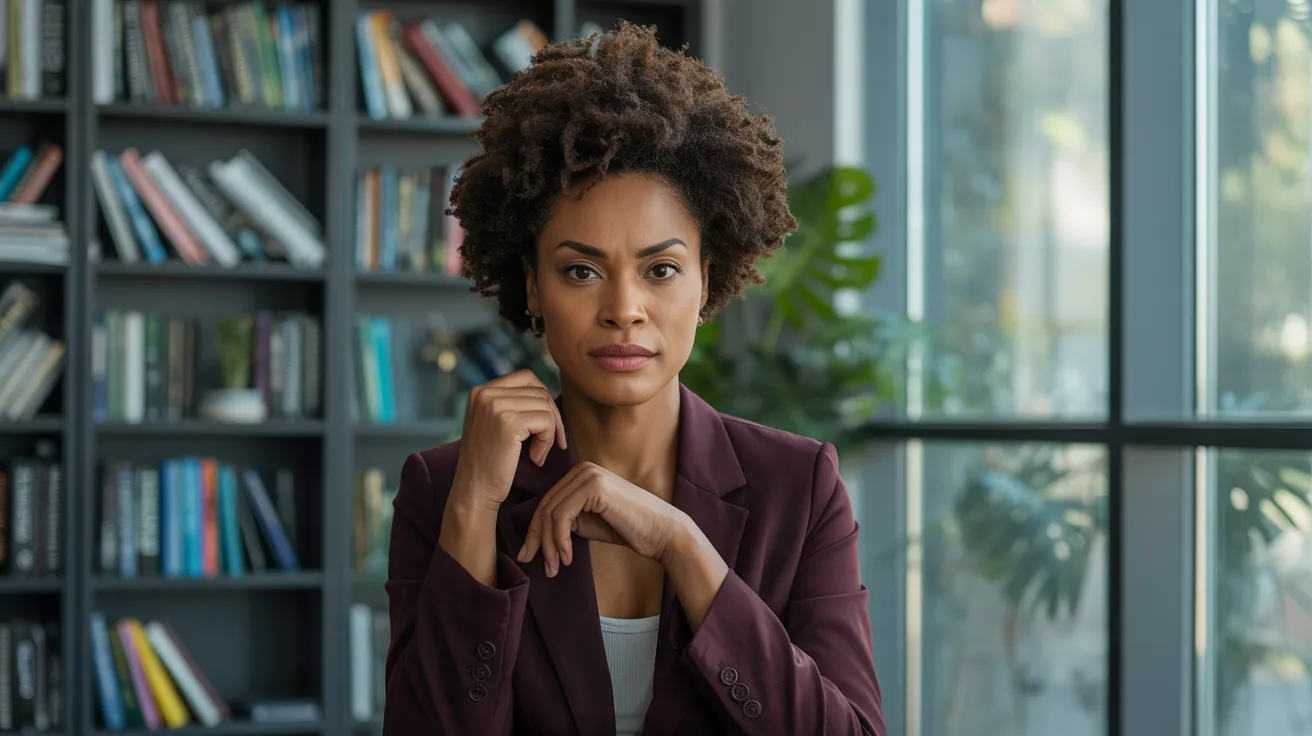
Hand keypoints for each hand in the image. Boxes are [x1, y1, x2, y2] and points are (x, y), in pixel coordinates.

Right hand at [450, 369, 566, 512]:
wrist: (474, 491)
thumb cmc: (490, 462)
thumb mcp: (493, 423)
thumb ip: (511, 403)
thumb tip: (546, 391)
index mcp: (480, 390)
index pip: (526, 377)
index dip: (543, 400)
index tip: (547, 426)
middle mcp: (484, 392)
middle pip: (539, 390)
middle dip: (552, 417)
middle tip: (550, 444)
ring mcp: (495, 405)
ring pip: (545, 405)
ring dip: (550, 432)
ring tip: (538, 453)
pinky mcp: (508, 422)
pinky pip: (546, 421)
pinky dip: (548, 441)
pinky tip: (536, 458)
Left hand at [517, 462, 690, 576]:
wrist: (661, 533)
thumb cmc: (628, 529)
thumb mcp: (588, 522)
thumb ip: (565, 520)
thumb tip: (535, 535)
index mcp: (580, 474)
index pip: (547, 502)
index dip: (535, 531)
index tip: (529, 555)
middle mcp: (583, 469)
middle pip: (545, 506)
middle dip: (538, 540)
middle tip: (540, 565)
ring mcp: (589, 475)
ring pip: (550, 512)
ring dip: (549, 544)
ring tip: (555, 566)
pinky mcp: (594, 487)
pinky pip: (562, 516)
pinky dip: (560, 540)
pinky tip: (568, 557)